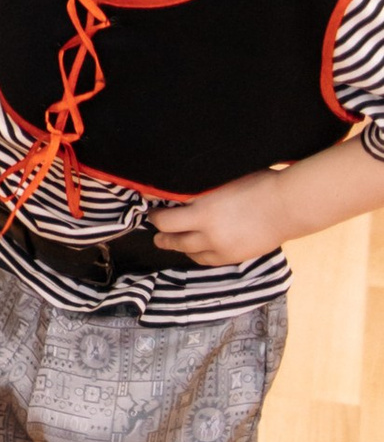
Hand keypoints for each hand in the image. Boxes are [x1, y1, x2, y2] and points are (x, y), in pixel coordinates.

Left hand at [151, 174, 289, 265]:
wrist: (288, 207)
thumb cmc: (258, 184)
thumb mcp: (221, 180)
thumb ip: (198, 189)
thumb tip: (178, 191)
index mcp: (203, 210)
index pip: (165, 220)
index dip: (155, 215)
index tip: (153, 210)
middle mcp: (208, 232)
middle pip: (173, 238)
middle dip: (161, 234)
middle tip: (156, 229)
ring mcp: (221, 247)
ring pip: (188, 251)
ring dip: (177, 245)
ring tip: (170, 240)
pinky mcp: (233, 257)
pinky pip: (206, 260)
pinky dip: (196, 255)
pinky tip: (194, 249)